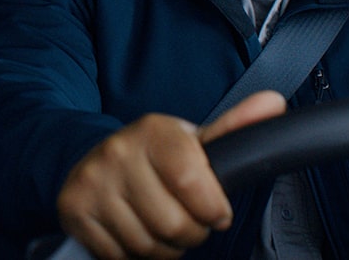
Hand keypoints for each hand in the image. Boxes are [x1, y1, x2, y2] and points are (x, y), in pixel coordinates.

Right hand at [57, 91, 286, 258]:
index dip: (212, 208)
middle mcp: (119, 152)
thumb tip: (275, 102)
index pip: (191, 180)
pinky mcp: (73, 211)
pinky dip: (136, 255)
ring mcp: (92, 183)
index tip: (219, 214)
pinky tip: (140, 233)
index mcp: (155, 131)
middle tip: (193, 223)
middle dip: (193, 233)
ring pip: (147, 244)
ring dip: (167, 248)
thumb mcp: (194, 139)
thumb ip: (235, 127)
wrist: (95, 157)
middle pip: (173, 221)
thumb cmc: (157, 153)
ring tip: (167, 228)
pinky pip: (118, 255)